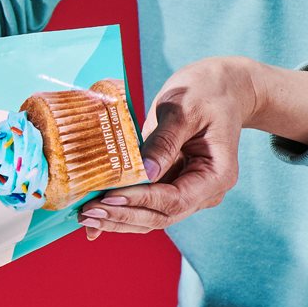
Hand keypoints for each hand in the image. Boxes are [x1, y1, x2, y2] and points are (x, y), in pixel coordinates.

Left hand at [78, 56, 307, 239]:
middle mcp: (204, 191)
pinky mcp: (171, 183)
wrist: (221, 87)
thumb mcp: (183, 109)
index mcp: (217, 175)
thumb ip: (164, 142)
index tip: (109, 198)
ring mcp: (188, 190)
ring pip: (152, 216)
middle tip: (88, 214)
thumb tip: (144, 173)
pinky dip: (122, 209)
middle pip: (162, 216)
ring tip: (86, 218)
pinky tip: (96, 215)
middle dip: (124, 216)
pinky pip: (146, 203)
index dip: (141, 201)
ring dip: (119, 219)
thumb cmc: (206, 91)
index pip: (175, 199)